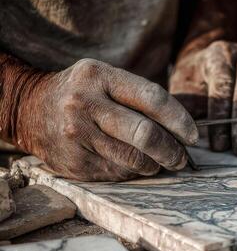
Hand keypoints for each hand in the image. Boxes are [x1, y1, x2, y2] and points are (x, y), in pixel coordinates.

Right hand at [15, 59, 197, 180]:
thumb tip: (183, 128)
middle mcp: (86, 104)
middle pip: (145, 134)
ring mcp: (76, 135)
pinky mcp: (73, 162)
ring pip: (133, 159)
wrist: (29, 108)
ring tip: (160, 162)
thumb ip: (140, 97)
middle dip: (172, 151)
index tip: (192, 136)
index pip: (153, 99)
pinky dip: (133, 173)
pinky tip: (135, 166)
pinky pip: (116, 174)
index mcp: (101, 77)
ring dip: (155, 165)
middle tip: (181, 158)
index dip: (179, 120)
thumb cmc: (82, 93)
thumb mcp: (106, 78)